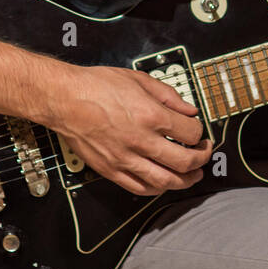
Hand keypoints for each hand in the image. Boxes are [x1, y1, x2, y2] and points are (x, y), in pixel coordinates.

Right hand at [46, 64, 211, 196]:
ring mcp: (126, 158)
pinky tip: (163, 183)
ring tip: (192, 175)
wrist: (63, 99)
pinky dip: (158, 189)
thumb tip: (188, 109)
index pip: (191, 133)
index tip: (198, 130)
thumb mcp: (138, 79)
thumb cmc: (95, 86)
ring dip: (186, 180)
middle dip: (201, 159)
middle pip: (185, 161)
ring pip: (166, 181)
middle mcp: (141, 140)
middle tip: (204, 154)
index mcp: (151, 115)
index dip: (200, 133)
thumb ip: (168, 95)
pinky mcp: (111, 170)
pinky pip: (141, 188)